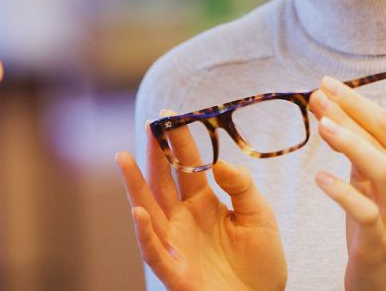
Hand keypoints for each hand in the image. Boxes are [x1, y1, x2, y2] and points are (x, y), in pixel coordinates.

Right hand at [115, 114, 286, 290]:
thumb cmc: (261, 259)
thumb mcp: (259, 215)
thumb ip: (241, 187)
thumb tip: (218, 162)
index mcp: (202, 202)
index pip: (187, 166)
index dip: (179, 142)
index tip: (171, 115)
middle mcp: (183, 219)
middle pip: (162, 181)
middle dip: (155, 154)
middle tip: (151, 125)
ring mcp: (175, 243)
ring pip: (148, 210)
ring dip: (134, 186)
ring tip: (124, 158)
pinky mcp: (175, 270)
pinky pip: (154, 250)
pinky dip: (144, 232)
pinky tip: (139, 212)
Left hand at [309, 77, 385, 290]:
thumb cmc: (382, 228)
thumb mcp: (374, 187)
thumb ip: (361, 155)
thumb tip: (333, 115)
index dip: (358, 102)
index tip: (328, 84)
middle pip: (384, 141)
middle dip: (350, 113)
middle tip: (318, 95)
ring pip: (382, 172)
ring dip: (352, 144)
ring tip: (322, 125)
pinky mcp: (382, 242)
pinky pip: (364, 212)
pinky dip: (342, 192)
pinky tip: (320, 177)